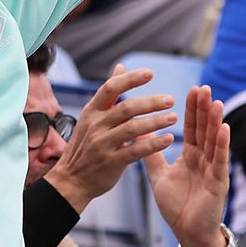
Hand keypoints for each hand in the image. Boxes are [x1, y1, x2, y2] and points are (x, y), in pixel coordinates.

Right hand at [45, 64, 176, 212]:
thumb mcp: (91, 116)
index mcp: (92, 111)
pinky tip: (168, 139)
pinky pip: (136, 151)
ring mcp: (103, 144)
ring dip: (155, 122)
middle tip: (170, 100)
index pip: (111, 88)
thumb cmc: (85, 145)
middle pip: (126, 108)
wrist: (71, 179)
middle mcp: (96, 125)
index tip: (150, 73)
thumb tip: (121, 67)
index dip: (130, 79)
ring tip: (174, 117)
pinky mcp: (111, 162)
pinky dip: (153, 144)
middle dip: (150, 103)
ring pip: (133, 129)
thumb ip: (109, 94)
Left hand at [144, 85, 229, 246]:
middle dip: (204, 109)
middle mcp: (204, 159)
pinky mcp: (218, 183)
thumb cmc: (177, 206)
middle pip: (204, 129)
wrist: (187, 233)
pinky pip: (220, 161)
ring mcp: (213, 170)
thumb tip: (140, 132)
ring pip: (214, 141)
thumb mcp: (159, 176)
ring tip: (215, 101)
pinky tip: (224, 128)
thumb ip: (152, 154)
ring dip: (214, 121)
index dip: (192, 109)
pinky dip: (222, 144)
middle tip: (203, 87)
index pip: (192, 128)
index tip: (193, 89)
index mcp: (191, 156)